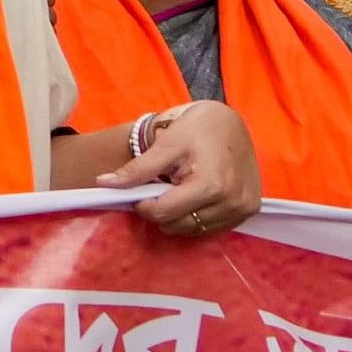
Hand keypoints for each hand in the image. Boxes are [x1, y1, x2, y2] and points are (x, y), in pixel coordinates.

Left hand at [101, 102, 260, 237]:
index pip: (164, 213)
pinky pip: (211, 227)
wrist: (231, 121)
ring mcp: (242, 209)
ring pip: (193, 230)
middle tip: (159, 187)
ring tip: (177, 189)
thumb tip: (103, 184)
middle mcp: (231, 202)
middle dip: (161, 210)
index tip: (140, 191)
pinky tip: (193, 196)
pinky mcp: (248, 211)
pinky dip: (195, 217)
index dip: (144, 205)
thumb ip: (137, 169)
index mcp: (211, 185)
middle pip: (178, 225)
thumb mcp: (166, 143)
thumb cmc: (198, 127)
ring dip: (178, 216)